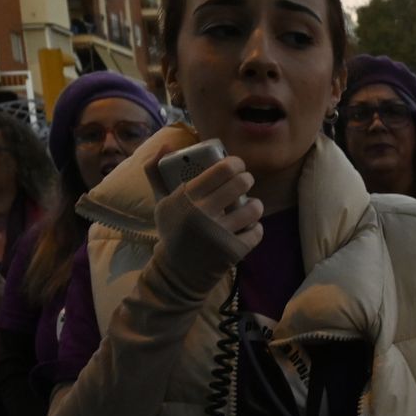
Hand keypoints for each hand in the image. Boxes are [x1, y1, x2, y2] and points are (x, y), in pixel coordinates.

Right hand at [142, 147, 264, 293]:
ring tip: (250, 206)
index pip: (222, 169)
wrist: (177, 271)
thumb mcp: (161, 202)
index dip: (235, 163)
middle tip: (244, 182)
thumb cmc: (172, 231)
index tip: (236, 165)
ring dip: (255, 205)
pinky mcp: (234, 251)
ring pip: (254, 208)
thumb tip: (166, 144)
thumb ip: (157, 172)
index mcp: (188, 197)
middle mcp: (204, 214)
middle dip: (247, 179)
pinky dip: (256, 227)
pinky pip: (258, 231)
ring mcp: (221, 233)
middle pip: (241, 183)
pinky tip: (248, 226)